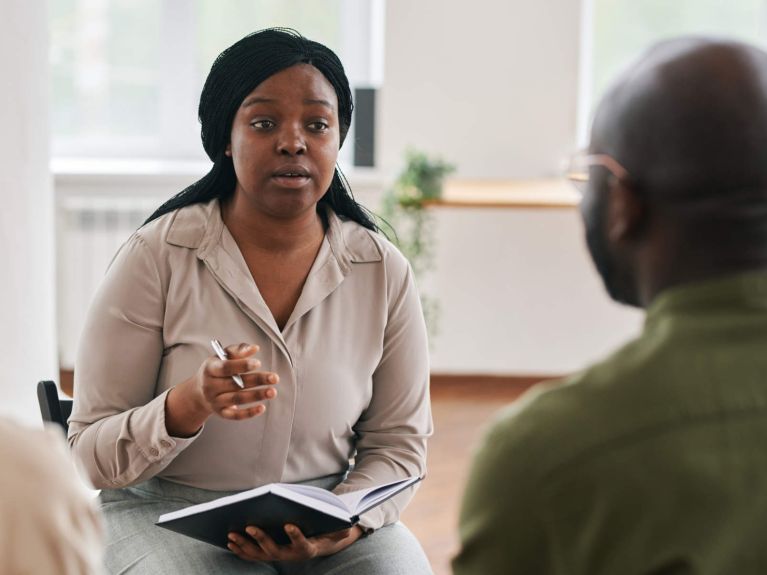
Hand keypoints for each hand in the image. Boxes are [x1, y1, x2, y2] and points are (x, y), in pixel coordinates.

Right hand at [194, 343, 278, 419]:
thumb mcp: (223, 356)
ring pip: (237, 399)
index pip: (225, 368)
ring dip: (256, 396)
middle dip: (256, 380)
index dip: (242, 365)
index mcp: (210, 369)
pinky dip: (249, 413)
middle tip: (274, 378)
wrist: (198, 391)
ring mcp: (215, 401)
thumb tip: (255, 348)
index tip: (258, 363)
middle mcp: (210, 386)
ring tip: (272, 391)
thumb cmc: (216, 368)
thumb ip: (238, 350)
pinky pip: (235, 415)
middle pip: (235, 384)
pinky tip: (262, 407)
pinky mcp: (221, 413)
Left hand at [226, 524, 362, 561]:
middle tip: (249, 526)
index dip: (295, 536)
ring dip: (245, 546)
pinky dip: (241, 550)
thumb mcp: (338, 531)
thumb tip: (349, 525)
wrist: (321, 545)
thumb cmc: (328, 533)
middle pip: (274, 551)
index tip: (289, 524)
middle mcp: (291, 556)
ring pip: (259, 555)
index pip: (302, 544)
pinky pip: (253, 555)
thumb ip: (342, 529)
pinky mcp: (269, 555)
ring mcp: (278, 557)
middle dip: (261, 539)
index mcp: (308, 549)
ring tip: (231, 534)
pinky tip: (230, 541)